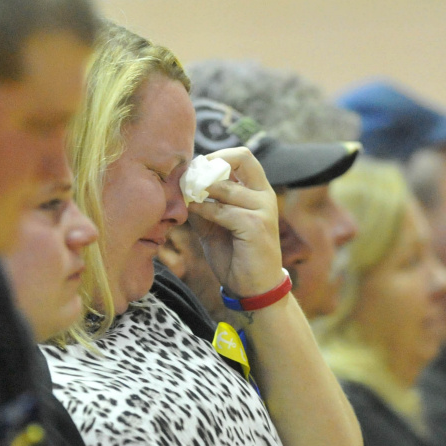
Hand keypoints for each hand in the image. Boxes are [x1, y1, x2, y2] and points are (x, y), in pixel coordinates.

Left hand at [187, 147, 282, 297]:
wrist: (254, 288)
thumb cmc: (235, 256)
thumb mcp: (215, 226)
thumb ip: (204, 205)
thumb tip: (181, 187)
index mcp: (258, 191)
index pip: (241, 157)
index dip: (215, 157)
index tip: (194, 170)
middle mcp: (264, 195)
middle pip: (241, 158)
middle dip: (210, 164)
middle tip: (189, 177)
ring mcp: (263, 210)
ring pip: (225, 188)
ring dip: (200, 190)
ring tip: (185, 198)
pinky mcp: (255, 226)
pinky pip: (222, 211)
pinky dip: (203, 210)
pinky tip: (192, 213)